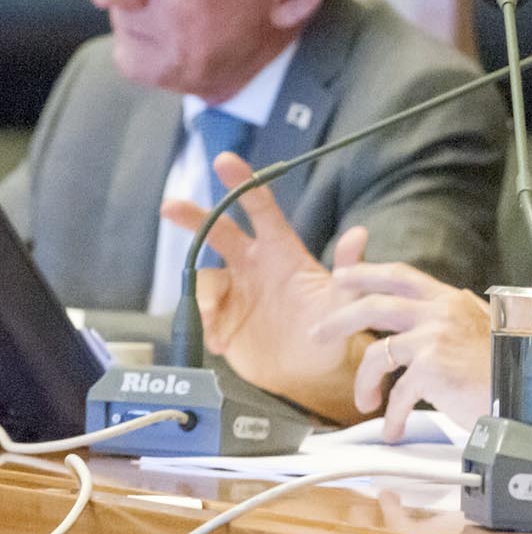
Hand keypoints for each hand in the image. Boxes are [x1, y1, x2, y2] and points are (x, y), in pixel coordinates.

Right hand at [161, 151, 367, 420]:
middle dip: (195, 217)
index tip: (224, 161)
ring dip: (202, 299)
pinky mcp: (221, 319)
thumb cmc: (334, 328)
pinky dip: (205, 328)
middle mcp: (253, 265)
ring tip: (214, 324)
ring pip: (202, 278)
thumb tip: (359, 233)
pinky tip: (222, 344)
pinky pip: (199, 314)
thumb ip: (348, 270)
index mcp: (282, 251)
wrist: (313, 372)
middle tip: (170, 206)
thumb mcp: (345, 300)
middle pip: (219, 232)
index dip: (244, 184)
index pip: (261, 210)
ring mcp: (235, 291)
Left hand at [312, 263, 493, 442]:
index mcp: (450, 300)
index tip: (341, 276)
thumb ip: (452, 318)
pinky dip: (391, 416)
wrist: (527, 393)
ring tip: (365, 402)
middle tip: (318, 334)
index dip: (366, 272)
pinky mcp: (432, 369)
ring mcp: (435, 339)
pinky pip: (396, 394)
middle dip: (338, 319)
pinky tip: (392, 430)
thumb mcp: (480, 328)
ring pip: (377, 353)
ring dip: (363, 382)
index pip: (401, 274)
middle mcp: (441, 312)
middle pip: (375, 305)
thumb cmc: (504, 368)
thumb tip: (429, 317)